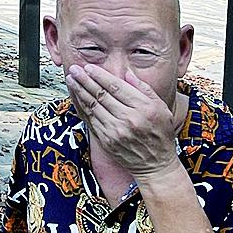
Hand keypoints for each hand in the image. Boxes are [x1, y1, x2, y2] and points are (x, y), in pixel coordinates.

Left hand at [66, 64, 180, 179]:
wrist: (155, 164)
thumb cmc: (160, 133)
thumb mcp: (161, 108)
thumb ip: (144, 89)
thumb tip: (127, 73)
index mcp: (144, 108)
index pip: (117, 87)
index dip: (100, 76)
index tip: (89, 67)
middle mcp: (129, 119)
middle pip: (102, 95)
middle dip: (85, 80)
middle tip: (74, 69)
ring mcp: (116, 131)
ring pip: (93, 107)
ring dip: (80, 92)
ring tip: (71, 80)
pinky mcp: (107, 141)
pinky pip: (91, 120)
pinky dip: (82, 107)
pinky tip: (76, 98)